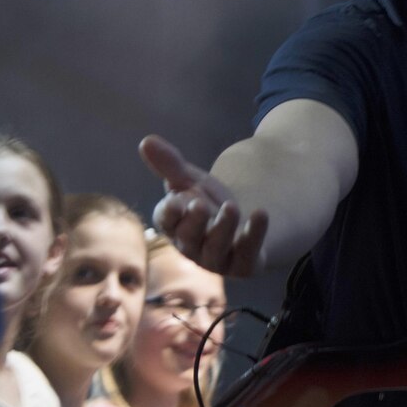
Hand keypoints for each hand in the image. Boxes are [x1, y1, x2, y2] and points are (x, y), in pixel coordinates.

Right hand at [139, 135, 269, 276]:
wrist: (242, 226)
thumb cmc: (207, 203)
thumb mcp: (190, 181)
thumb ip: (170, 165)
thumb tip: (146, 140)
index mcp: (175, 226)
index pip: (166, 221)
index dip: (170, 213)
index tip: (175, 201)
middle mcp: (192, 246)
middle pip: (189, 237)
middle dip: (194, 222)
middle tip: (200, 204)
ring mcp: (217, 259)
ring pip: (216, 249)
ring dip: (223, 228)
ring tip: (231, 206)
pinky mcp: (242, 265)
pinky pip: (247, 255)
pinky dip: (254, 234)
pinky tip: (260, 213)